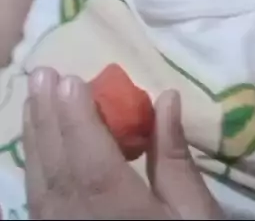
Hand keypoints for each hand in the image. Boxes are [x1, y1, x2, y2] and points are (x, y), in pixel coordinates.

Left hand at [23, 68, 222, 219]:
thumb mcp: (195, 211)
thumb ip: (173, 156)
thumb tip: (166, 98)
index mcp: (120, 212)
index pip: (91, 159)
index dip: (77, 119)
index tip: (69, 79)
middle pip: (58, 166)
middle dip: (48, 117)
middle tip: (41, 73)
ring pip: (41, 184)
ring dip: (36, 137)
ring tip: (33, 97)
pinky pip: (38, 204)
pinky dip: (36, 168)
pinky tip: (37, 146)